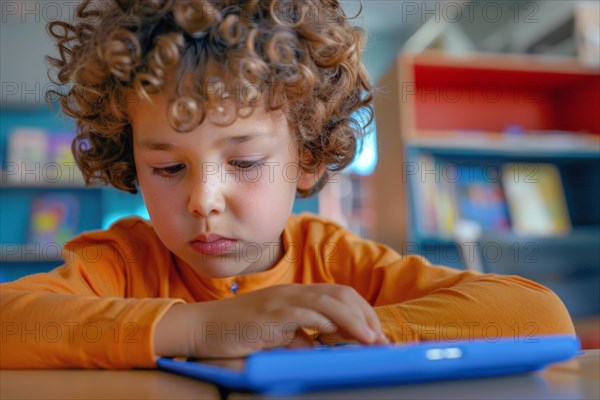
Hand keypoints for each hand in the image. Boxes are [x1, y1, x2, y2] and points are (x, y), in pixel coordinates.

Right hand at [154, 283, 388, 358]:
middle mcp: (293, 292)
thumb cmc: (239, 331)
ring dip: (355, 320)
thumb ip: (300, 337)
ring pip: (328, 301)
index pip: (340, 294)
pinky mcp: (270, 314)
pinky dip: (324, 321)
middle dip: (366, 315)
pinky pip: (303, 313)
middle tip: (381, 339)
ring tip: (371, 339)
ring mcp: (281, 301)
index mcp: (297, 295)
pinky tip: (337, 332)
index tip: (377, 333)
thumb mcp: (277, 334)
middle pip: (341, 294)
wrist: (203, 327)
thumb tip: (321, 349)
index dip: (363, 312)